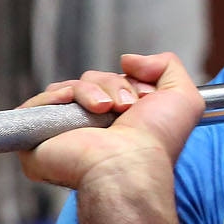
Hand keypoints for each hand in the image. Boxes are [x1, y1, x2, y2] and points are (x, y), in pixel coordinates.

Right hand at [18, 53, 204, 191]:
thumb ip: (168, 66)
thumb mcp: (184, 96)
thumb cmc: (158, 139)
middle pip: (93, 80)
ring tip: (105, 110)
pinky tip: (76, 107)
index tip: (146, 96)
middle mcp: (95, 125)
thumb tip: (127, 59)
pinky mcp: (39, 136)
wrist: (129, 164)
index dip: (132, 81)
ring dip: (91, 91)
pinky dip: (57, 96)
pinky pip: (38, 102)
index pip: (117, 81)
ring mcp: (66, 131)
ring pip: (69, 87)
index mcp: (125, 119)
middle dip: (113, 84)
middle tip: (126, 106)